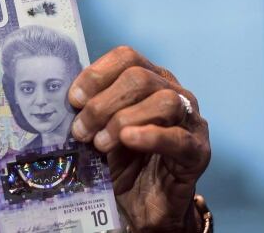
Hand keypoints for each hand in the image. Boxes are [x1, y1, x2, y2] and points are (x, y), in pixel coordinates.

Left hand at [69, 46, 210, 231]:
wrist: (144, 206)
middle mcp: (174, 93)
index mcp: (150, 80)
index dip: (97, 74)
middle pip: (140, 77)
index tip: (74, 99)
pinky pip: (178, 138)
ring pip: (164, 101)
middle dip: (103, 103)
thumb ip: (90, 110)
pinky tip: (128, 140)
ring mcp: (191, 122)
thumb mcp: (100, 130)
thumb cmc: (123, 163)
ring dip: (123, 119)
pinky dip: (150, 136)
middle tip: (81, 131)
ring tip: (100, 143)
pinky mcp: (198, 152)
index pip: (126, 57)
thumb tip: (65, 99)